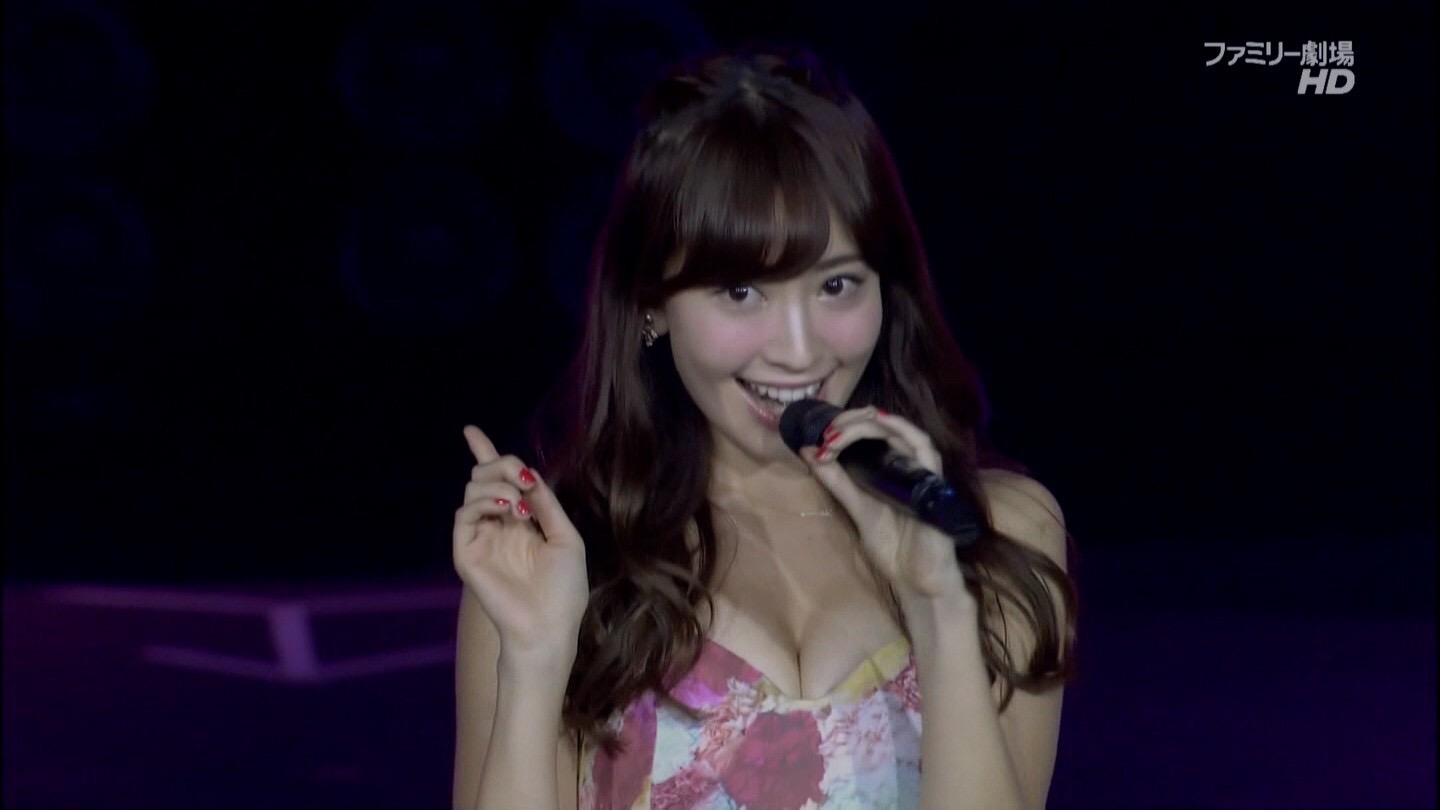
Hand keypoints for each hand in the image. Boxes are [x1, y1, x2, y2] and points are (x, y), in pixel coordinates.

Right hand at [452, 425, 588, 659]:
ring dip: (498, 484)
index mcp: (520, 523)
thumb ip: (546, 504)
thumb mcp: (566, 538)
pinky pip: (464, 515)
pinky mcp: (466, 554)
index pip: (498, 482)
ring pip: (473, 490)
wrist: (549, 626)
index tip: (470, 430)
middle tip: (523, 477)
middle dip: (503, 463)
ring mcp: (479, 539)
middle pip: (485, 477)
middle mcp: (496, 527)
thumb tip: (530, 475)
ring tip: (519, 502)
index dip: (484, 454)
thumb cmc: (564, 589)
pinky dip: (485, 502)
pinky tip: (508, 510)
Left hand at [801, 407, 971, 602]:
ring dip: (870, 425)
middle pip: (882, 427)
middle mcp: (907, 464)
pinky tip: (880, 422)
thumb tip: (808, 450)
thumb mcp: (857, 509)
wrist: (916, 579)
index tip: (820, 436)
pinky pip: (924, 449)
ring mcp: (922, 471)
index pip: (869, 433)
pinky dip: (903, 431)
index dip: (844, 427)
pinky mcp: (935, 482)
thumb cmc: (892, 546)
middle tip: (828, 431)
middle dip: (852, 423)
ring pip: (902, 431)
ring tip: (843, 427)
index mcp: (889, 468)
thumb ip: (837, 481)